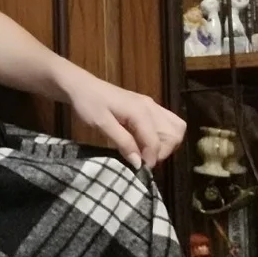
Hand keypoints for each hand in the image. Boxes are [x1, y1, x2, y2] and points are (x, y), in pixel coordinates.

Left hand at [68, 77, 185, 169]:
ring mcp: (151, 105)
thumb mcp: (102, 125)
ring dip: (166, 144)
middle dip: (163, 151)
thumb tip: (138, 163)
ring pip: (175, 127)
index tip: (140, 170)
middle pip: (174, 133)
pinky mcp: (148, 107)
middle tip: (144, 160)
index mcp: (140, 112)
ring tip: (146, 153)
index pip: (157, 141)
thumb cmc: (88, 105)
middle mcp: (151, 107)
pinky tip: (145, 143)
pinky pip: (166, 122)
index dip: (151, 159)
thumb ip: (122, 142)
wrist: (82, 86)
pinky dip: (162, 136)